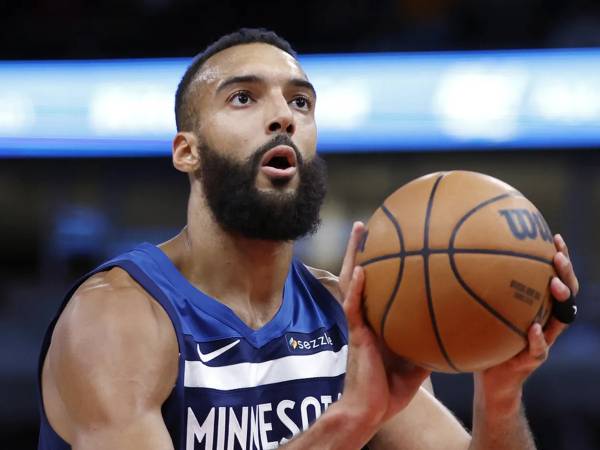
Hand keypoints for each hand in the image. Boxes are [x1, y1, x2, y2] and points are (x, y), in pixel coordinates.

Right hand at [338, 222, 429, 430]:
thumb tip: (457, 326)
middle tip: (366, 224)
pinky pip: (354, 307)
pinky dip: (357, 288)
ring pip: (350, 282)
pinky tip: (362, 270)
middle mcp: (365, 317)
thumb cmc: (392, 388)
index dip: (376, 264)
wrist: (372, 410)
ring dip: (353, 256)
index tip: (385, 240)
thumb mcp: (418, 361)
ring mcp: (358, 324)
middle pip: (358, 275)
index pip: (375, 286)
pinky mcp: (356, 335)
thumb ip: (429, 341)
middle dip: (360, 249)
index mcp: (377, 321)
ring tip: (360, 231)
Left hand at [474, 234, 579, 413]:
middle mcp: (544, 319)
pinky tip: (535, 327)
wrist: (490, 380)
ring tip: (554, 283)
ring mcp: (543, 340)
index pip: (553, 276)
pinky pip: (540, 348)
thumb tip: (447, 258)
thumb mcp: (477, 311)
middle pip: (566, 292)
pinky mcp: (533, 360)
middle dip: (565, 272)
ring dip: (560, 298)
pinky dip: (538, 338)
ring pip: (562, 318)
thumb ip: (472, 291)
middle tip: (557, 256)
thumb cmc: (482, 340)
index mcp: (534, 306)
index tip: (553, 237)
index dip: (559, 257)